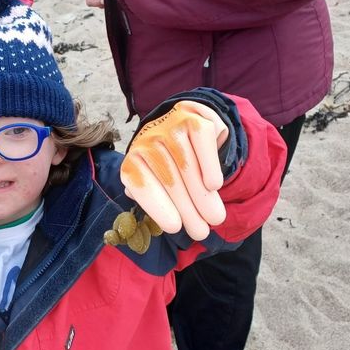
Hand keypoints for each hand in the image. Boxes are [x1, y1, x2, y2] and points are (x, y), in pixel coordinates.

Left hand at [120, 101, 228, 240]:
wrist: (184, 124)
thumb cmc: (168, 161)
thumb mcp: (155, 178)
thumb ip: (152, 194)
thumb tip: (152, 209)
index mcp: (134, 160)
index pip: (141, 184)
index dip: (157, 206)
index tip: (174, 227)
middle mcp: (147, 140)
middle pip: (168, 179)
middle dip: (186, 209)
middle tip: (201, 232)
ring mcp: (169, 127)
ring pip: (186, 163)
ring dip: (202, 194)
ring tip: (215, 218)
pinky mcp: (192, 117)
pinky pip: (201, 142)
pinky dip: (209, 165)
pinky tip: (214, 185)